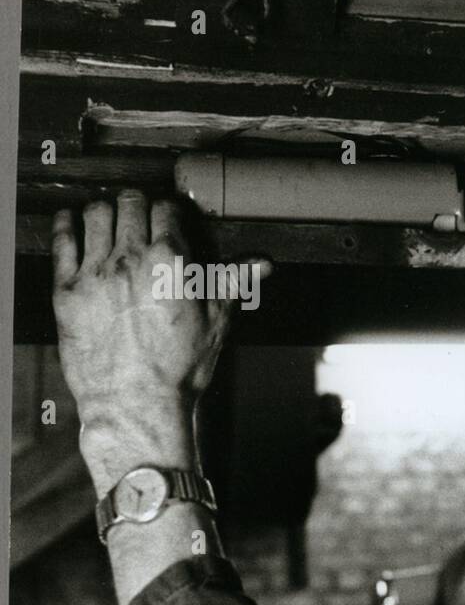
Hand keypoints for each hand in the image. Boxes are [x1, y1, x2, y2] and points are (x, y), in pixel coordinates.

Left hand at [51, 190, 232, 494]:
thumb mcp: (217, 322)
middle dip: (138, 203)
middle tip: (141, 211)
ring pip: (95, 214)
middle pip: (129, 203)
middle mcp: (131, 259)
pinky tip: (72, 222)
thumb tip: (262, 264)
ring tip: (110, 217)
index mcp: (171, 262)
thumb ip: (234, 282)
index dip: (171, 210)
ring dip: (105, 210)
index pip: (168, 210)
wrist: (137, 401)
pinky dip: (67, 224)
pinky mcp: (67, 289)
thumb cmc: (178, 368)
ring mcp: (96, 271)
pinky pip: (62, 241)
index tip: (171, 216)